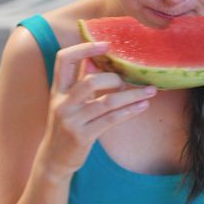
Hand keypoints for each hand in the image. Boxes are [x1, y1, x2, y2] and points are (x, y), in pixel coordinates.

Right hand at [40, 41, 156, 178]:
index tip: (106, 44)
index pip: (64, 59)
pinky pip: (111, 119)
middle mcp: (62, 102)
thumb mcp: (68, 102)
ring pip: (107, 102)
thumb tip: (96, 59)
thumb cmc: (66, 126)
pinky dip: (129, 111)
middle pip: (90, 80)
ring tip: (150, 91)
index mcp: (58, 89)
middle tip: (128, 81)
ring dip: (132, 95)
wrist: (54, 159)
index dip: (84, 48)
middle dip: (115, 78)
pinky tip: (142, 107)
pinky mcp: (82, 136)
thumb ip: (80, 82)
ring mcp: (72, 120)